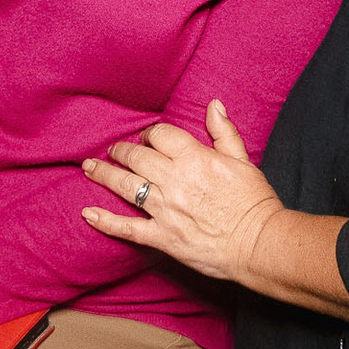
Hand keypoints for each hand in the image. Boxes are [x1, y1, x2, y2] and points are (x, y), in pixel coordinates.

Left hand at [80, 99, 282, 283]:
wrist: (260, 243)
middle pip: (136, 157)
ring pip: (124, 186)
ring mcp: (165, 210)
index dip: (150, 134)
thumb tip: (213, 105)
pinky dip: (105, 221)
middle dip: (121, 151)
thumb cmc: (254, 201)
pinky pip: (127, 228)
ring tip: (89, 168)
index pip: (160, 135)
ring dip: (103, 175)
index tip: (148, 138)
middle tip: (114, 150)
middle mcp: (174, 181)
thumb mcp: (243, 160)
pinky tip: (88, 214)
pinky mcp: (162, 237)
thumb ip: (224, 132)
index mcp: (194, 158)